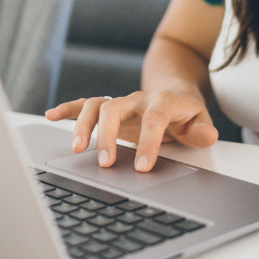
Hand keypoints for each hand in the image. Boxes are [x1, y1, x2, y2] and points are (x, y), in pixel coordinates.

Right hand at [45, 91, 218, 171]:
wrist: (174, 91)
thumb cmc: (185, 112)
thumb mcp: (200, 120)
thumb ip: (202, 130)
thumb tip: (208, 135)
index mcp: (162, 102)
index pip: (154, 119)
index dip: (148, 142)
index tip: (142, 166)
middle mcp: (137, 100)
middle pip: (116, 108)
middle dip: (108, 136)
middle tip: (106, 163)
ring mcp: (121, 103)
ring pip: (97, 105)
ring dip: (83, 125)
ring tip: (77, 148)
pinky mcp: (108, 107)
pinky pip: (85, 104)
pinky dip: (67, 109)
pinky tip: (51, 116)